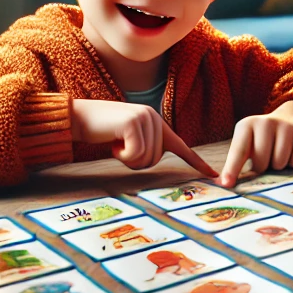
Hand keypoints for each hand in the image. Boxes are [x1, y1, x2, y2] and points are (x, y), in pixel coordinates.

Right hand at [70, 99, 216, 176]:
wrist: (78, 117)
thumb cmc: (102, 131)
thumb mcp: (128, 137)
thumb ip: (145, 144)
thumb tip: (154, 158)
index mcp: (157, 123)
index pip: (181, 147)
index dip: (196, 162)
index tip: (213, 174)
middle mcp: (155, 118)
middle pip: (155, 160)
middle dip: (136, 162)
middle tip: (121, 148)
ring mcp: (145, 118)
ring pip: (146, 158)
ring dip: (127, 159)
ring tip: (116, 143)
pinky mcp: (133, 123)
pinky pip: (135, 154)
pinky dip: (122, 155)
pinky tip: (113, 142)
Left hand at [220, 100, 292, 186]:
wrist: (290, 118)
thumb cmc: (261, 139)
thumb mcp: (246, 144)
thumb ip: (236, 163)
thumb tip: (224, 184)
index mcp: (246, 125)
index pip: (238, 151)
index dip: (232, 169)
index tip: (226, 184)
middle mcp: (266, 122)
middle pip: (262, 162)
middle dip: (263, 168)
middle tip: (265, 159)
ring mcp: (287, 126)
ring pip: (280, 163)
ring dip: (279, 166)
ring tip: (277, 155)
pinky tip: (291, 152)